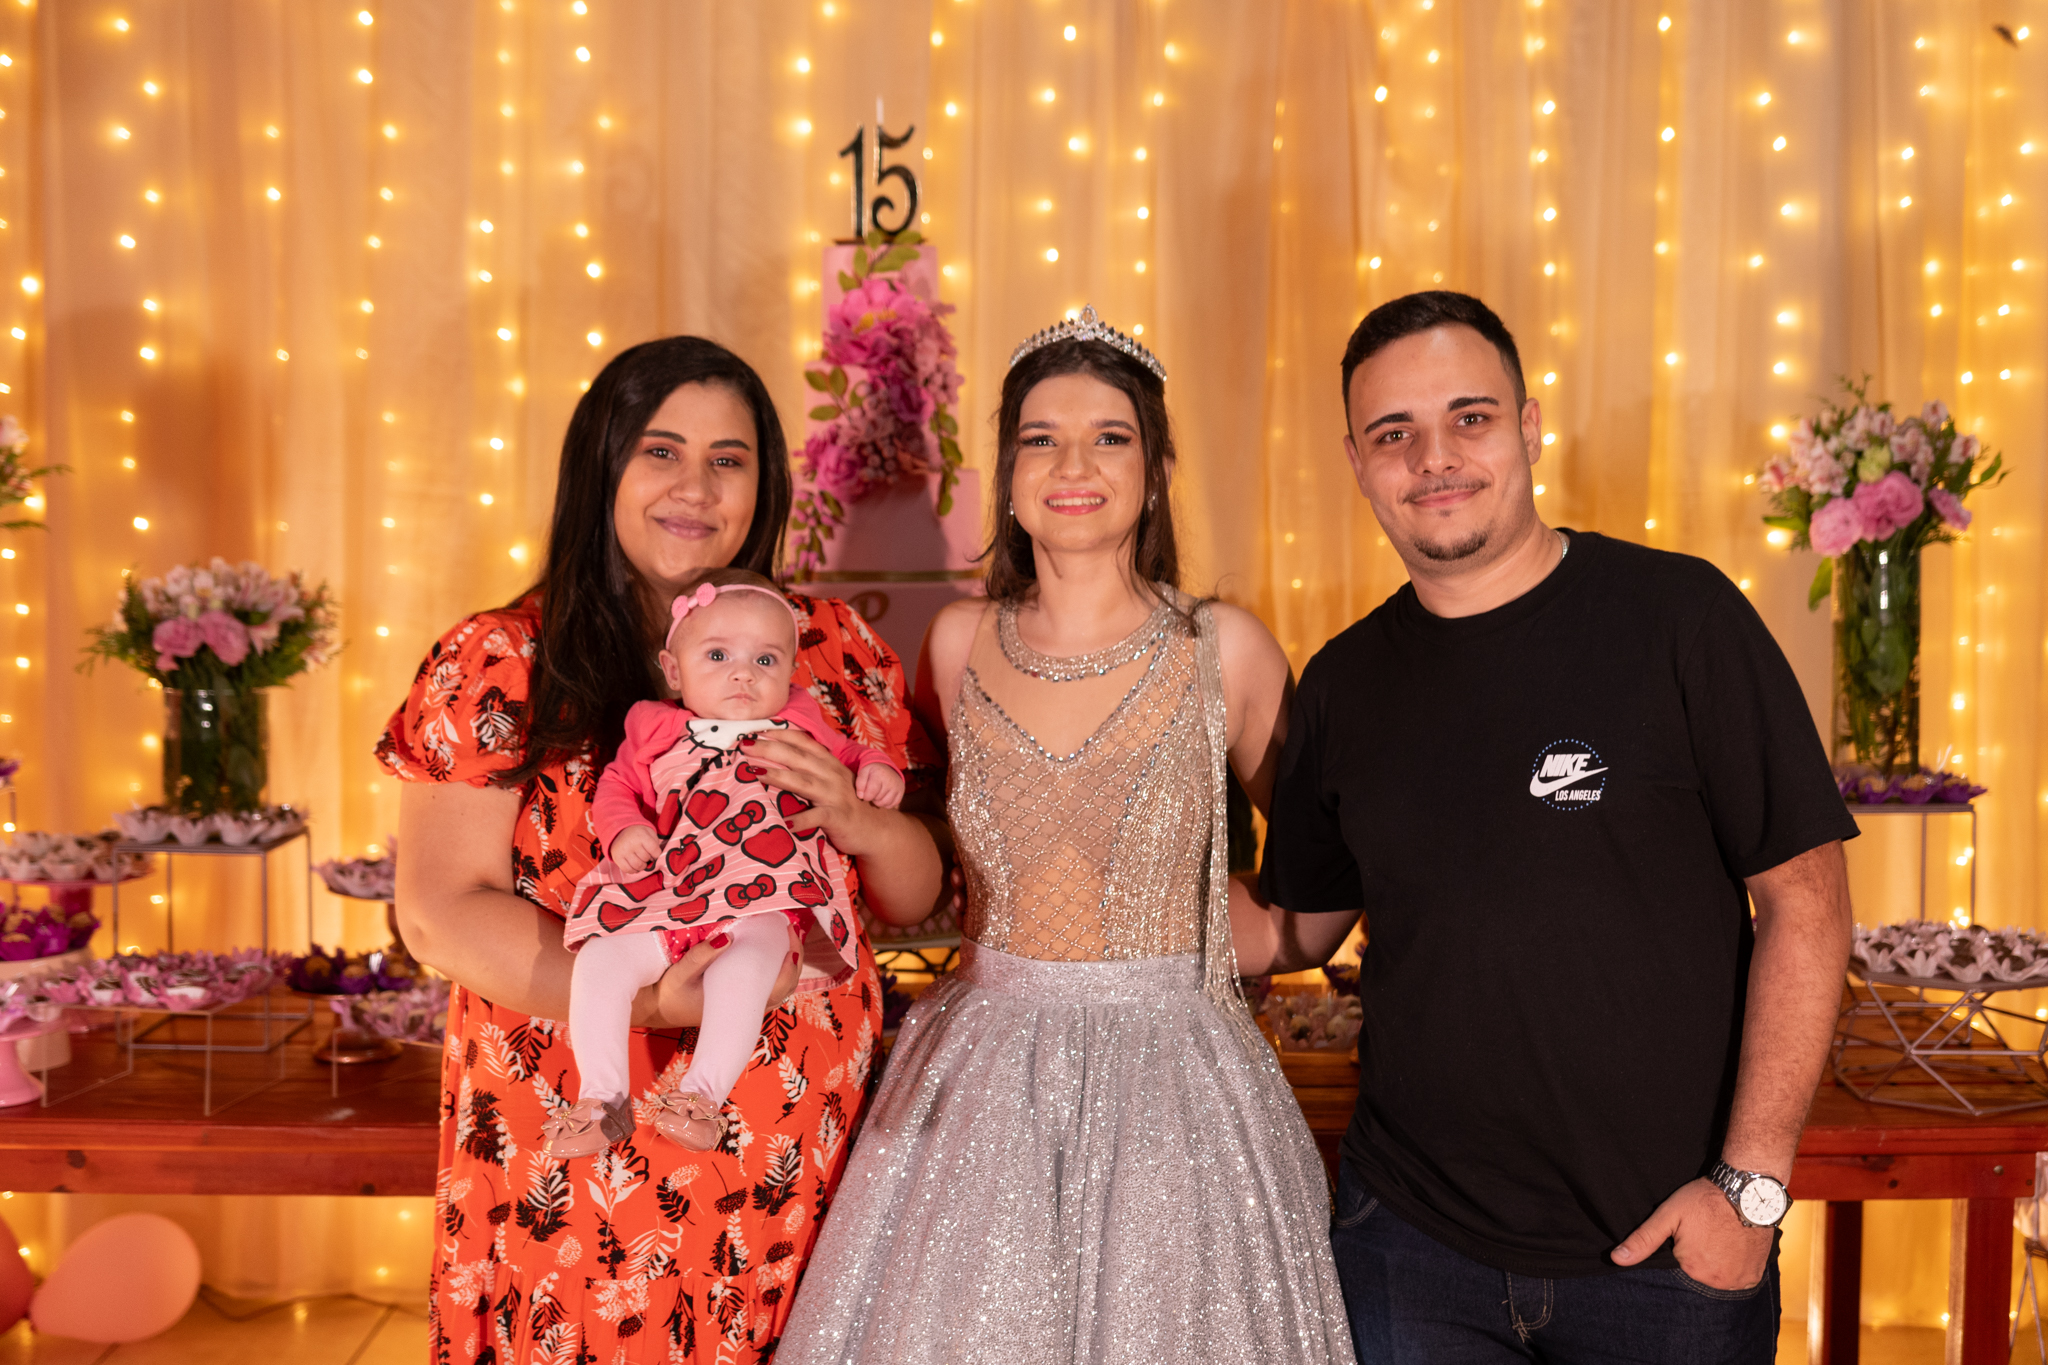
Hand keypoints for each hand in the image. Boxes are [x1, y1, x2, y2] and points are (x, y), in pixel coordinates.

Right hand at [608, 825, 660, 871]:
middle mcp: (631, 843)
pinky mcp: (617, 857)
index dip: (657, 854)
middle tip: (646, 856)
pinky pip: (628, 870)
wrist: (620, 831)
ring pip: (638, 865)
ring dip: (642, 866)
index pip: (654, 850)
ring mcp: (623, 851)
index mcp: (641, 835)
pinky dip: (633, 870)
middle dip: (648, 859)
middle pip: (646, 858)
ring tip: (641, 862)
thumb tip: (655, 859)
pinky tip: (635, 866)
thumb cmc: (639, 834)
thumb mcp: (649, 833)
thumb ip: (655, 844)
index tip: (655, 853)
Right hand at [648, 920, 802, 1025]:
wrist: (657, 1010)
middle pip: (785, 986)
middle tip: (791, 929)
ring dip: (786, 961)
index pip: (778, 989)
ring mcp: (744, 1003)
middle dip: (794, 957)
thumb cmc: (669, 995)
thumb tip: (728, 936)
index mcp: (739, 1006)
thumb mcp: (681, 974)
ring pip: (777, 985)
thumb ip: (701, 956)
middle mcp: (747, 1008)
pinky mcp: (738, 997)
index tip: (792, 942)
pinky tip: (771, 946)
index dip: (791, 967)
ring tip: (786, 934)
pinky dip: (774, 965)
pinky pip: (765, 983)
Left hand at [743, 729, 886, 853]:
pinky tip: (784, 822)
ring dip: (778, 776)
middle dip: (771, 749)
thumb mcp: (828, 779)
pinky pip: (817, 817)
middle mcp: (831, 774)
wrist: (873, 828)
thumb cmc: (843, 802)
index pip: (803, 742)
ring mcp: (834, 795)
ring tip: (754, 772)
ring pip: (804, 782)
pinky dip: (801, 820)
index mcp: (828, 762)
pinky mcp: (837, 817)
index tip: (756, 729)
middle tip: (745, 745)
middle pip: (798, 758)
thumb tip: (772, 758)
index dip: (781, 733)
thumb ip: (808, 768)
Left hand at [854, 763, 904, 809]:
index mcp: (880, 775)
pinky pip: (892, 805)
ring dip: (879, 801)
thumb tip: (861, 796)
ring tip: (877, 794)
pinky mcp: (901, 792)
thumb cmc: (873, 771)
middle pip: (878, 799)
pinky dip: (886, 803)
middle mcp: (890, 781)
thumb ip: (859, 783)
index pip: (871, 793)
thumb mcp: (863, 772)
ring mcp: (897, 787)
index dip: (866, 796)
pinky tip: (884, 796)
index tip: (864, 793)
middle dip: (872, 797)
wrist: (887, 767)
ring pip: (885, 803)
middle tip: (872, 790)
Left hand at [1610, 1177, 1772, 1288]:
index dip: (1681, 1250)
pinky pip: (1738, 1279)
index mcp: (1691, 1268)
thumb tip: (1616, 1259)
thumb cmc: (1704, 1200)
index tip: (1688, 1235)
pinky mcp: (1753, 1276)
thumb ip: (1643, 1239)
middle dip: (1697, 1258)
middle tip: (1705, 1235)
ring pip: (1718, 1278)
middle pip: (1698, 1274)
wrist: (1747, 1191)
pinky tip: (1732, 1248)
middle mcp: (1715, 1281)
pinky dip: (1734, 1267)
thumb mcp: (1669, 1215)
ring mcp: (1737, 1281)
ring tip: (1718, 1239)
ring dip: (1717, 1264)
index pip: (1677, 1268)